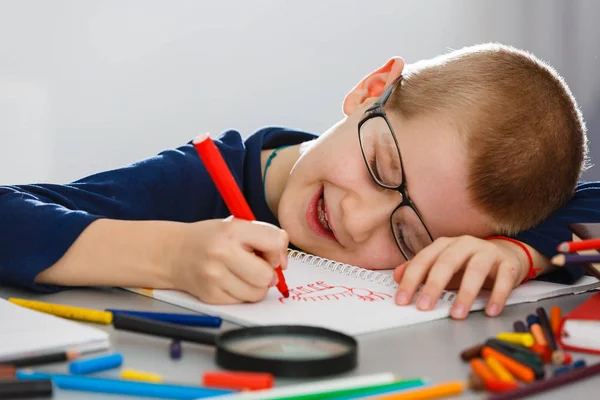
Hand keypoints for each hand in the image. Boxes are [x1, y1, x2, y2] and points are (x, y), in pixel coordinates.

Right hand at [171, 217, 288, 303]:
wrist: (173, 253)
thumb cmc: (210, 238)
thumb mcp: (236, 226)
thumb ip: (263, 238)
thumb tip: (283, 264)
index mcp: (232, 230)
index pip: (275, 242)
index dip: (279, 250)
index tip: (271, 252)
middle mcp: (222, 253)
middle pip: (267, 275)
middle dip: (269, 273)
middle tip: (258, 266)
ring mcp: (214, 277)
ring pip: (257, 292)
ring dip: (257, 286)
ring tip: (243, 274)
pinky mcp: (210, 296)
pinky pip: (242, 301)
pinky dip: (242, 293)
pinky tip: (230, 281)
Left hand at [393, 236, 529, 318]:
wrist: (505, 254)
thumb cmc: (467, 263)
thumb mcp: (442, 265)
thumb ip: (419, 270)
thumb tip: (395, 276)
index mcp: (445, 244)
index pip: (424, 260)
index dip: (411, 280)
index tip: (402, 300)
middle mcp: (464, 244)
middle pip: (446, 262)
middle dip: (434, 286)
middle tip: (424, 307)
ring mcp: (487, 252)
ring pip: (475, 270)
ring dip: (465, 293)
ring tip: (457, 314)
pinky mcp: (508, 264)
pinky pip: (504, 279)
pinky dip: (498, 295)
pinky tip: (491, 311)